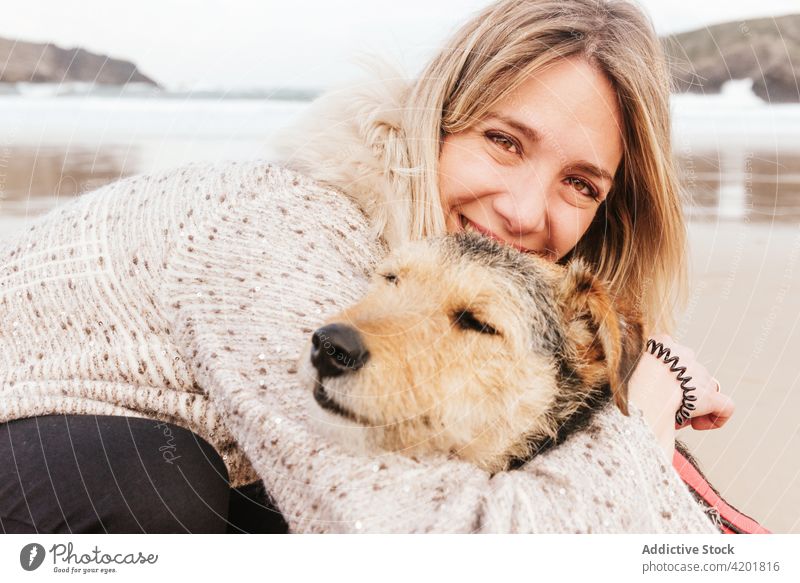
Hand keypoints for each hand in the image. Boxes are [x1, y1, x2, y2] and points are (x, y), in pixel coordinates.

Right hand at [627, 334, 734, 461]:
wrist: (640, 388)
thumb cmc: (621, 381)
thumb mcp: (619, 363)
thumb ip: (627, 363)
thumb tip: (607, 367)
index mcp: (660, 342)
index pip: (671, 353)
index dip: (665, 375)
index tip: (652, 389)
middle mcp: (683, 353)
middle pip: (689, 372)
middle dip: (680, 391)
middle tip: (661, 406)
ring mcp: (699, 374)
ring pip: (705, 388)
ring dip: (692, 404)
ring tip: (675, 417)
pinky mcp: (709, 395)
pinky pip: (725, 406)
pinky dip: (716, 418)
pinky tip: (698, 426)